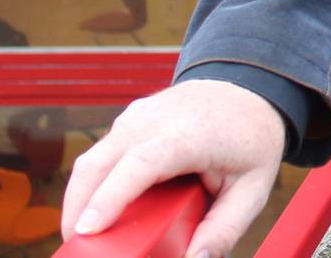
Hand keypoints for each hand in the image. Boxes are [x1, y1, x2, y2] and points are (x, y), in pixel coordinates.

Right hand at [62, 79, 287, 257]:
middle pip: (100, 162)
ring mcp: (138, 115)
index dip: (110, 197)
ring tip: (85, 236)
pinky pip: (102, 152)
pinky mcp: (129, 119)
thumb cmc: (251, 140)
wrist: (249, 89)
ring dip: (80, 197)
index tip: (87, 229)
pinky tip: (100, 209)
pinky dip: (93, 181)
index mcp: (189, 135)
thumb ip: (225, 228)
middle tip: (76, 246)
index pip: (140, 164)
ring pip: (92, 157)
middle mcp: (156, 119)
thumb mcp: (254, 188)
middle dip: (77, 207)